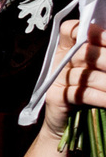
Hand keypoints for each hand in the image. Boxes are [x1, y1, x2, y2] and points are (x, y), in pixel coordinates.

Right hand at [44, 21, 105, 137]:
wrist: (68, 126)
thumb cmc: (89, 93)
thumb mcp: (97, 70)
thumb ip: (100, 55)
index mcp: (67, 49)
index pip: (70, 30)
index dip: (87, 31)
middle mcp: (59, 61)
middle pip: (82, 52)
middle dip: (105, 58)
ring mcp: (56, 79)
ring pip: (84, 75)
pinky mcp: (55, 96)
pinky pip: (79, 93)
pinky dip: (99, 97)